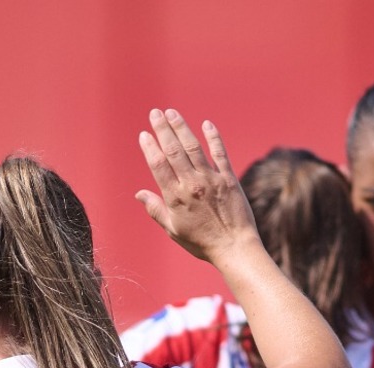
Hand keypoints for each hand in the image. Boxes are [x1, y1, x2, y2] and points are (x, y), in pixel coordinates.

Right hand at [136, 108, 257, 262]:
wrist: (234, 248)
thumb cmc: (201, 243)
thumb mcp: (174, 230)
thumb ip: (156, 210)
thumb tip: (139, 194)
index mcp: (176, 198)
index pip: (159, 166)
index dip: (150, 147)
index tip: (144, 134)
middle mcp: (192, 185)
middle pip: (173, 151)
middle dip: (163, 129)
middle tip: (155, 113)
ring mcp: (211, 179)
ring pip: (193, 147)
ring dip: (181, 127)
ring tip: (172, 113)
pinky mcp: (228, 178)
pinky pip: (219, 152)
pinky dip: (213, 137)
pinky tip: (206, 124)